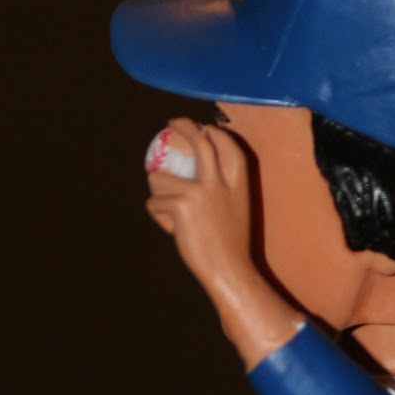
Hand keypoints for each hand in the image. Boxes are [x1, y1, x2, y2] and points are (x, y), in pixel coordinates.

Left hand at [146, 118, 253, 294]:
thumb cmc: (232, 246)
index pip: (228, 145)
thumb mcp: (238, 211)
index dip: (215, 133)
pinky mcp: (181, 204)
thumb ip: (225, 190)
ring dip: (156, 192)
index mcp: (239, 182)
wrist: (229, 270)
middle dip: (184, 126)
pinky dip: (159, 217)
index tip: (205, 129)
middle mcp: (220, 181)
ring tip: (166, 209)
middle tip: (171, 124)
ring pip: (160, 178)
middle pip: (200, 142)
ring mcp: (200, 191)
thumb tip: (199, 175)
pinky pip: (155, 204)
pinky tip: (173, 230)